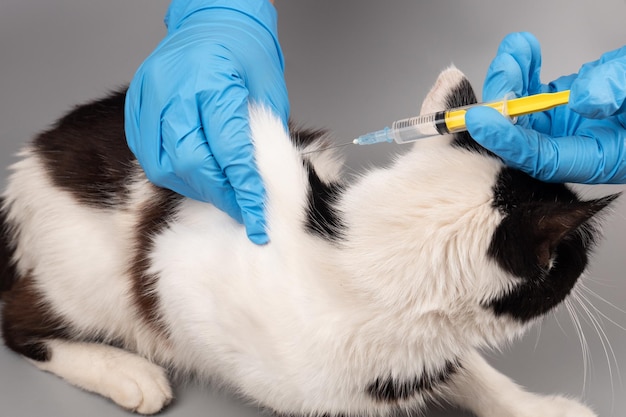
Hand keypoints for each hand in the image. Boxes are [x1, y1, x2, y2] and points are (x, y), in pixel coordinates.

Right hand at [125, 0, 288, 243]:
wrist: (215, 17)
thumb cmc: (246, 51)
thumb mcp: (268, 93)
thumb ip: (260, 138)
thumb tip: (256, 184)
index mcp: (213, 83)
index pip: (229, 153)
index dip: (244, 191)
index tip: (257, 219)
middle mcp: (175, 90)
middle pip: (191, 163)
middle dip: (219, 194)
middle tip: (240, 208)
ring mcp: (151, 94)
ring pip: (163, 163)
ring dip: (193, 186)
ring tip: (217, 192)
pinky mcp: (137, 100)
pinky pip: (145, 150)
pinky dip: (168, 170)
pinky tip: (189, 173)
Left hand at [465, 32, 625, 183]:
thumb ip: (620, 92)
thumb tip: (583, 97)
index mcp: (597, 160)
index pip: (539, 157)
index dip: (507, 140)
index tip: (481, 119)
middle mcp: (575, 147)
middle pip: (523, 133)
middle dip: (505, 102)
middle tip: (503, 72)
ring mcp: (567, 125)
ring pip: (524, 108)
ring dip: (512, 80)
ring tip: (515, 51)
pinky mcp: (564, 105)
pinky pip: (535, 91)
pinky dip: (525, 71)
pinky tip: (523, 51)